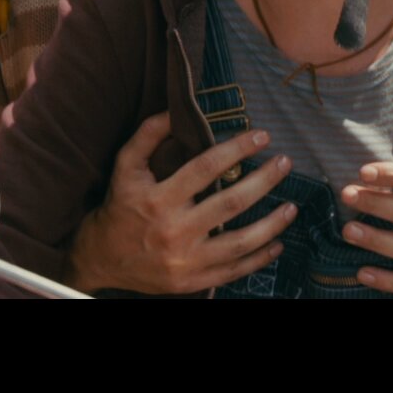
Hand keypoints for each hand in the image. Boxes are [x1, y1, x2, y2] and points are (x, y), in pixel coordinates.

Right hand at [63, 112, 298, 294]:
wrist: (100, 258)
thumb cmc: (119, 206)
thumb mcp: (125, 167)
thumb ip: (147, 136)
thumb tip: (174, 110)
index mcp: (159, 199)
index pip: (206, 167)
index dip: (237, 148)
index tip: (262, 136)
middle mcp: (175, 230)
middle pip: (230, 203)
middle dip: (264, 180)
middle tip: (285, 163)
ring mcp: (185, 260)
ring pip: (239, 242)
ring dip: (271, 224)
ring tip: (292, 207)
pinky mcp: (191, 281)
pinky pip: (233, 271)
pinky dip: (259, 259)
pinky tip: (277, 244)